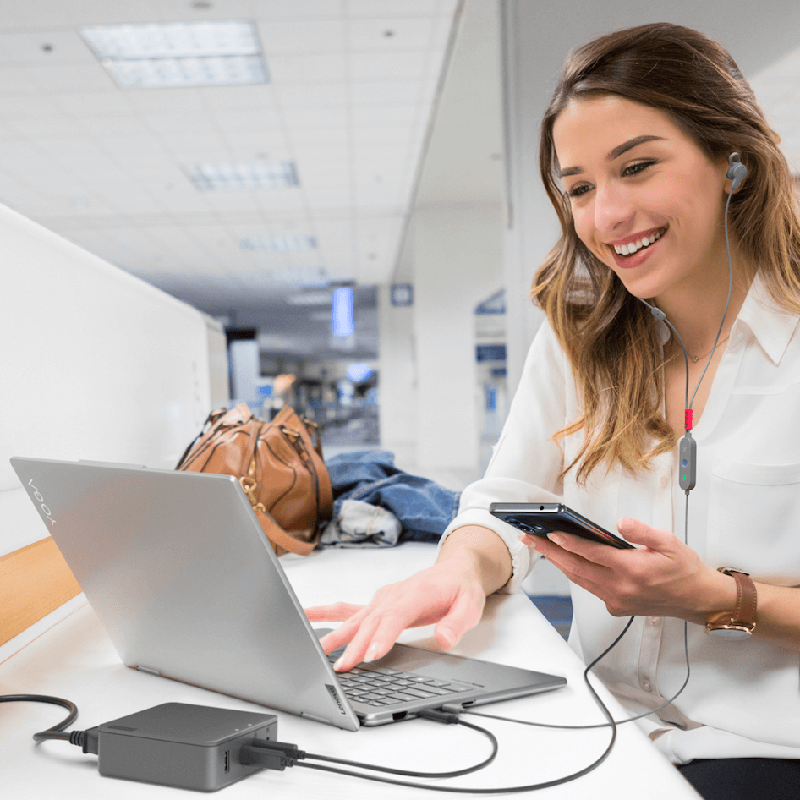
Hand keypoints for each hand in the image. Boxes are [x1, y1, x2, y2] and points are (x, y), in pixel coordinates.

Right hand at [304, 557, 485, 671]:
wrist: (455, 570)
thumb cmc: (461, 587)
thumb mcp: (470, 605)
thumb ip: (457, 623)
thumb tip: (444, 638)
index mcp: (417, 593)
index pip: (396, 616)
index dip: (383, 635)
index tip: (372, 654)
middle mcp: (394, 594)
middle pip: (372, 620)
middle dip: (356, 644)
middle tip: (343, 666)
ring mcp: (383, 598)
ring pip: (357, 617)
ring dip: (338, 634)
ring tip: (318, 651)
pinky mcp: (377, 603)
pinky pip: (349, 608)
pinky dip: (326, 612)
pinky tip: (307, 616)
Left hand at [523, 517, 725, 622]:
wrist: (696, 599)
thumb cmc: (684, 570)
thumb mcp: (669, 543)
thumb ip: (642, 532)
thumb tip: (621, 523)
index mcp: (632, 570)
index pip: (591, 554)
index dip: (568, 542)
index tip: (550, 533)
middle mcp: (620, 588)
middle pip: (576, 567)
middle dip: (550, 552)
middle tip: (531, 538)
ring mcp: (616, 600)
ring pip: (579, 579)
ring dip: (558, 563)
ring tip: (541, 547)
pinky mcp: (616, 606)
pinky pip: (590, 587)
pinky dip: (576, 573)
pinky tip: (567, 562)